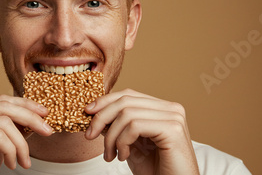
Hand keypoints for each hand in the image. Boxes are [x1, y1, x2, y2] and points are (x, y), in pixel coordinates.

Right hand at [0, 95, 53, 174]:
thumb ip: (9, 130)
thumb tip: (35, 117)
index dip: (24, 104)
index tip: (44, 113)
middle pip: (3, 106)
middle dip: (30, 117)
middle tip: (47, 131)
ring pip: (4, 122)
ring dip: (21, 143)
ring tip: (24, 161)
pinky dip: (11, 150)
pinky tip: (11, 164)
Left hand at [84, 89, 198, 174]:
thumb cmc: (156, 170)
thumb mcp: (131, 143)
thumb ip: (119, 126)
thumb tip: (95, 113)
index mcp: (162, 108)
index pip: (128, 95)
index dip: (104, 101)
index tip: (87, 113)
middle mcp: (170, 108)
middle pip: (125, 100)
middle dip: (101, 117)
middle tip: (90, 135)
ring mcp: (173, 117)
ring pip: (127, 114)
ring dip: (111, 136)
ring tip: (110, 155)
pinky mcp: (172, 129)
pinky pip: (135, 126)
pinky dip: (122, 142)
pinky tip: (123, 156)